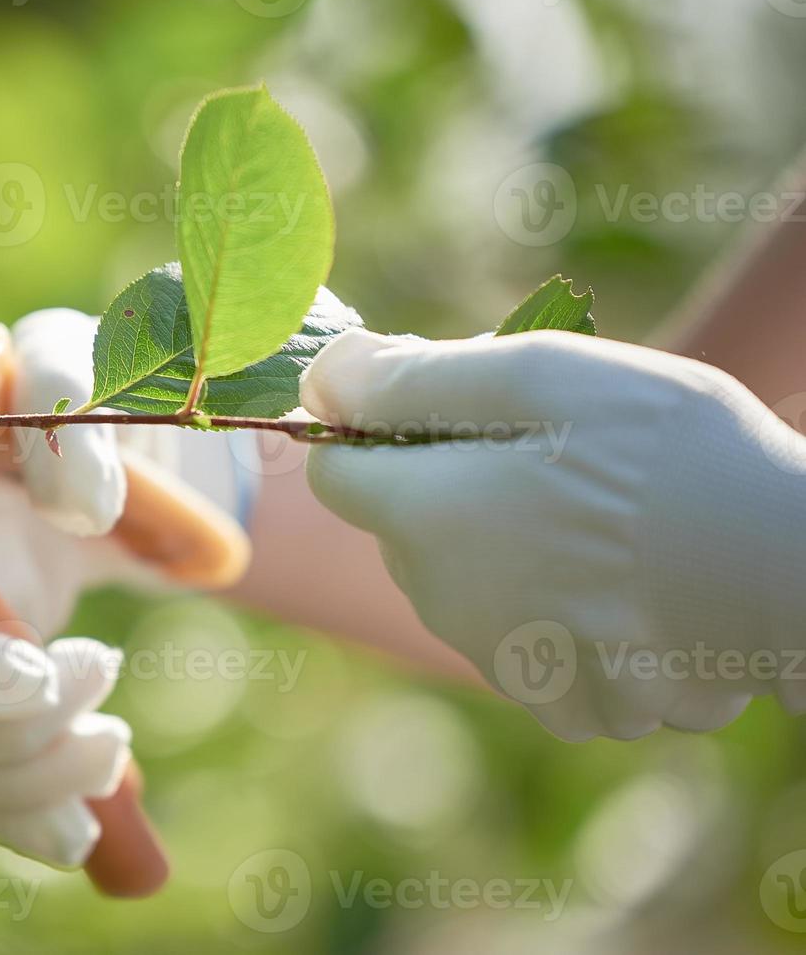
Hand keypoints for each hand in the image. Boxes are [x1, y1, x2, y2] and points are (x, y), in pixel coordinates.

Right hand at [0, 310, 251, 867]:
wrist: (60, 451)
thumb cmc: (48, 399)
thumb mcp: (63, 378)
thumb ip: (62, 412)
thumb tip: (82, 504)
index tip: (38, 677)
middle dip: (8, 728)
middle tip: (103, 675)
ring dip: (28, 776)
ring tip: (115, 750)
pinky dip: (20, 817)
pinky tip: (79, 835)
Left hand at [301, 328, 805, 740]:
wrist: (797, 573)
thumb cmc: (669, 454)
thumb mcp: (538, 376)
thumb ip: (411, 378)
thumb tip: (321, 378)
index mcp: (423, 519)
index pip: (333, 469)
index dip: (371, 427)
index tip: (437, 403)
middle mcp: (442, 603)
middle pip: (402, 524)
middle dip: (446, 478)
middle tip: (548, 448)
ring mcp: (502, 662)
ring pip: (460, 578)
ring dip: (499, 539)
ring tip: (595, 512)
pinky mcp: (565, 703)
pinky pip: (521, 637)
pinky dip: (550, 605)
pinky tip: (615, 578)